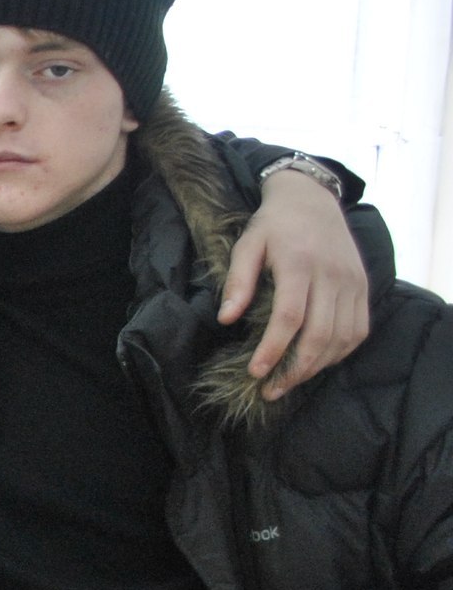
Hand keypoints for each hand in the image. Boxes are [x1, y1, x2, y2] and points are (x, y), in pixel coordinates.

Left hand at [222, 171, 368, 397]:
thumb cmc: (273, 225)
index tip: (255, 373)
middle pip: (320, 334)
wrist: (313, 199)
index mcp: (300, 264)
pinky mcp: (363, 286)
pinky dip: (340, 352)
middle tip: (270, 390)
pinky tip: (318, 362)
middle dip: (294, 369)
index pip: (290, 317)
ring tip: (290, 382)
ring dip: (317, 366)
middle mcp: (332, 275)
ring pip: (342, 336)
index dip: (273, 349)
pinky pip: (359, 329)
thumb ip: (237, 281)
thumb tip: (226, 319)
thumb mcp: (247, 244)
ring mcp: (352, 282)